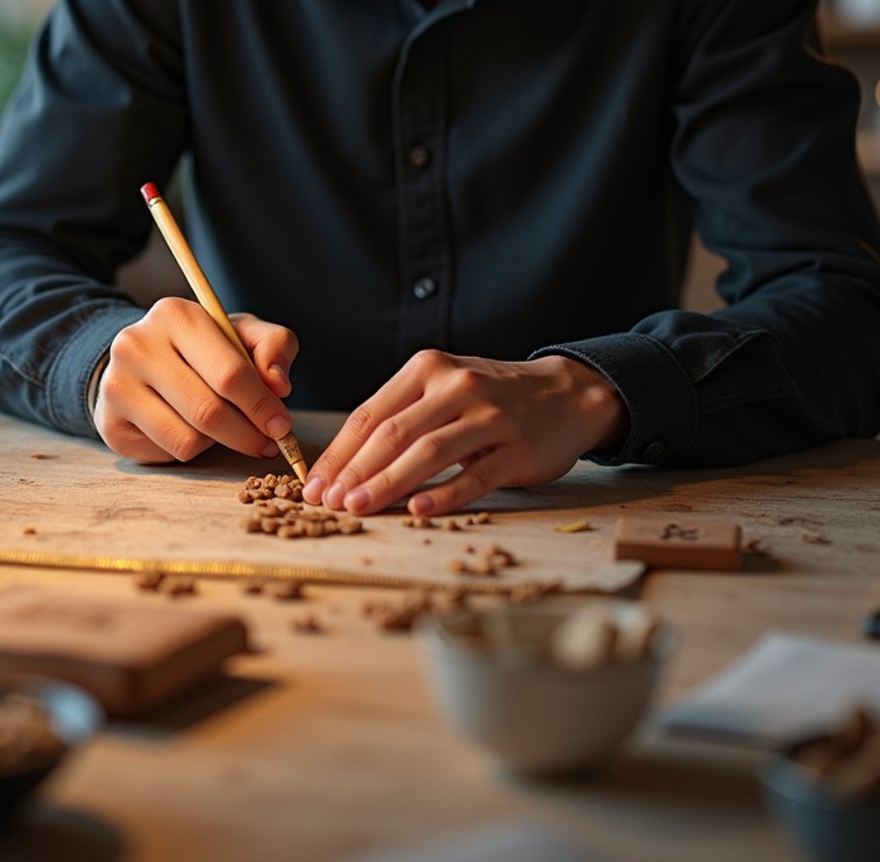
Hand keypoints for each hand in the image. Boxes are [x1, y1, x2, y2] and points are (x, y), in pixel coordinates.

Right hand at [93, 297, 298, 463]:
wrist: (143, 360)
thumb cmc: (205, 347)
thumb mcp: (242, 333)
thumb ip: (274, 345)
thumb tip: (279, 384)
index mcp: (175, 315)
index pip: (229, 372)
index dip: (262, 405)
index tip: (282, 425)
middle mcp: (137, 346)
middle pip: (208, 412)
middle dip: (247, 434)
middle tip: (268, 442)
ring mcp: (117, 386)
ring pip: (187, 439)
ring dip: (218, 443)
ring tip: (224, 427)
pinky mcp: (109, 423)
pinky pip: (166, 453)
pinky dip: (190, 449)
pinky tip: (191, 429)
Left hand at [301, 350, 627, 516]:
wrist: (565, 392)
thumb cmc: (491, 397)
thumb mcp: (445, 387)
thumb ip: (403, 414)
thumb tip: (345, 464)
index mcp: (429, 369)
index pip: (371, 414)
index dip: (339, 453)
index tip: (314, 484)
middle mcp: (457, 387)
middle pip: (394, 433)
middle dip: (354, 472)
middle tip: (328, 503)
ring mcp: (490, 416)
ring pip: (429, 453)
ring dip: (388, 484)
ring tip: (359, 508)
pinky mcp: (517, 448)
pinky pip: (475, 475)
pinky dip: (444, 494)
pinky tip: (419, 510)